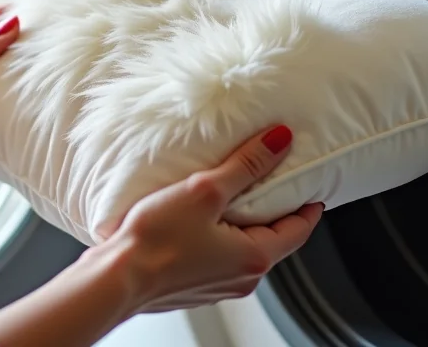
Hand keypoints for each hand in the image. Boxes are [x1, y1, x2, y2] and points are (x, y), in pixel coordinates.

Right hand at [95, 125, 323, 313]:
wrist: (116, 278)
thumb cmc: (156, 241)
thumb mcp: (207, 191)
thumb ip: (247, 165)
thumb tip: (279, 141)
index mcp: (254, 258)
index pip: (299, 230)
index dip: (307, 206)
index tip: (311, 188)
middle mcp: (242, 279)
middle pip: (272, 239)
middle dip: (273, 210)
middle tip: (270, 181)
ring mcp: (217, 285)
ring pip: (243, 248)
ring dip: (243, 223)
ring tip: (230, 194)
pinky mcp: (194, 286)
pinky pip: (219, 257)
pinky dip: (219, 236)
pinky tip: (199, 218)